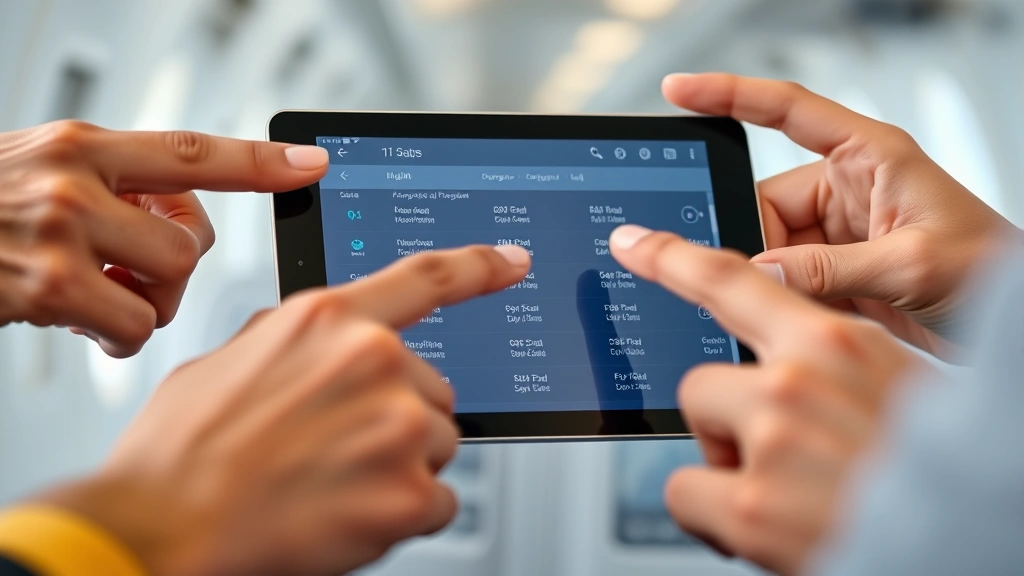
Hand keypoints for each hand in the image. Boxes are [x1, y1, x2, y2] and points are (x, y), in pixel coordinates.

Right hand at [0, 120, 328, 356]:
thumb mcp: (41, 170)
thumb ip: (113, 185)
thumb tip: (183, 217)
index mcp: (85, 145)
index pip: (191, 150)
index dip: (259, 160)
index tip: (312, 163)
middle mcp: (78, 179)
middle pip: (193, 238)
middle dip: (174, 271)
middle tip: (129, 274)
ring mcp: (62, 230)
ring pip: (170, 282)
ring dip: (146, 305)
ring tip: (97, 297)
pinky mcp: (46, 285)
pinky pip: (132, 326)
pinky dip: (116, 336)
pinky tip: (80, 321)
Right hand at [34, 244, 530, 575]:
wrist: (158, 528)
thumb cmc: (183, 452)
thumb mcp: (232, 359)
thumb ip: (300, 342)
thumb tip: (328, 345)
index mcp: (330, 319)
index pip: (428, 278)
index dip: (481, 266)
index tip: (514, 261)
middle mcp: (375, 360)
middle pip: (434, 390)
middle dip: (398, 418)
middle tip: (333, 447)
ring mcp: (399, 426)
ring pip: (439, 446)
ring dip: (400, 467)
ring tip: (330, 482)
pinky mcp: (411, 492)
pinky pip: (439, 501)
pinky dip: (402, 514)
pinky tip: (346, 513)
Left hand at [610, 225, 925, 575]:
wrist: (975, 540)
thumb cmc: (937, 471)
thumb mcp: (893, 388)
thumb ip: (832, 368)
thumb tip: (782, 366)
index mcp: (838, 344)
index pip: (733, 281)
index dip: (672, 259)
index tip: (631, 242)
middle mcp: (797, 381)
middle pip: (700, 378)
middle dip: (726, 419)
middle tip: (778, 457)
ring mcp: (770, 439)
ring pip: (696, 432)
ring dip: (726, 464)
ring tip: (785, 494)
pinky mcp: (747, 505)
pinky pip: (683, 491)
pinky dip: (712, 514)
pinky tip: (765, 526)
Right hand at [663, 73, 1019, 357]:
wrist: (1017, 325)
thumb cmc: (993, 269)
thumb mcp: (911, 263)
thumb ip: (830, 269)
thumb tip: (758, 271)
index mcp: (870, 157)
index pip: (788, 111)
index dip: (730, 94)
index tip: (679, 90)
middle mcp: (849, 189)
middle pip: (765, 200)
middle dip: (749, 236)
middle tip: (736, 271)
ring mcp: (840, 234)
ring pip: (770, 247)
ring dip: (769, 277)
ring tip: (784, 306)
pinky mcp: (837, 272)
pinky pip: (787, 278)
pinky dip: (780, 297)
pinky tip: (783, 317)